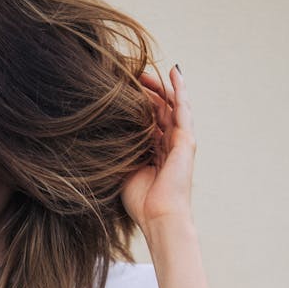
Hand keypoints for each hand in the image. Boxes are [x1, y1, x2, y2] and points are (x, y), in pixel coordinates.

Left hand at [120, 65, 195, 236]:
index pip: (146, 121)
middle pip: (158, 110)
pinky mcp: (186, 140)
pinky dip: (180, 90)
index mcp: (154, 152)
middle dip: (146, 92)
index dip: (135, 105)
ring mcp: (179, 141)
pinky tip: (175, 73)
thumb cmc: (141, 202)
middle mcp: (168, 144)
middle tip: (130, 75)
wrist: (159, 217)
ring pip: (170, 105)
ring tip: (146, 70)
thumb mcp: (124, 170)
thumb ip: (120, 151)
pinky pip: (183, 109)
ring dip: (159, 86)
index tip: (120, 91)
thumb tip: (102, 134)